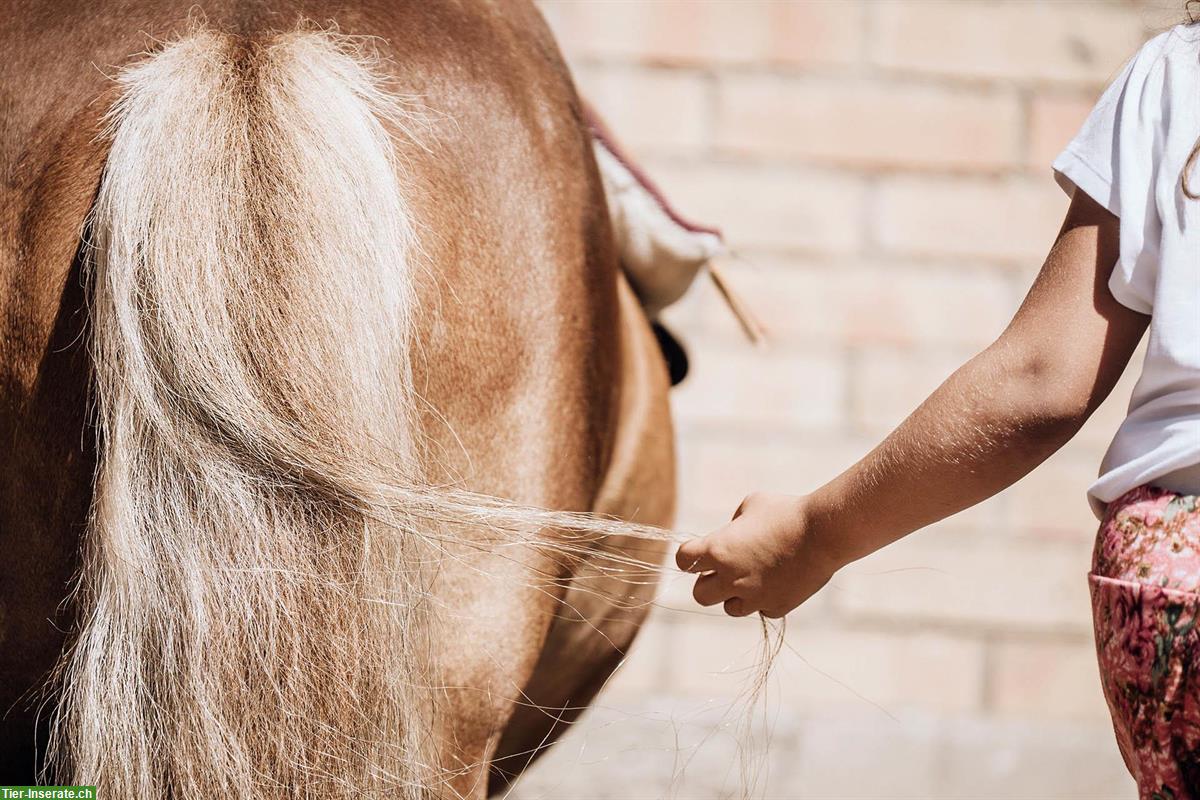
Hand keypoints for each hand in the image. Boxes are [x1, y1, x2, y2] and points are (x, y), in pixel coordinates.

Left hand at [675, 492, 840, 617]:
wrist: (823, 533)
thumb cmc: (786, 512)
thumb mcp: (751, 505)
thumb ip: (733, 524)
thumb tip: (730, 535)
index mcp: (718, 550)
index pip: (683, 560)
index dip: (689, 556)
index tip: (697, 554)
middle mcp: (730, 578)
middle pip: (699, 595)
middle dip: (707, 583)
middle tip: (721, 571)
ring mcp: (753, 596)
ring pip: (729, 608)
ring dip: (734, 595)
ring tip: (751, 577)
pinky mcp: (776, 607)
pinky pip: (761, 610)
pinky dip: (764, 600)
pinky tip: (776, 582)